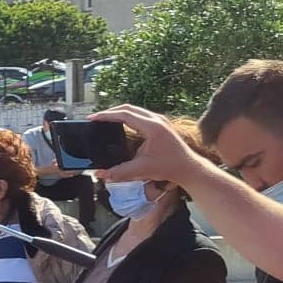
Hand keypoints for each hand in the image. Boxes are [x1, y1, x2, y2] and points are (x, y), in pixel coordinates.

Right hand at [90, 105, 213, 185]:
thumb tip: (100, 174)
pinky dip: (127, 117)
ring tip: (105, 119)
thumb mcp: (141, 170)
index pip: (124, 114)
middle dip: (110, 112)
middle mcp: (156, 120)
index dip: (106, 115)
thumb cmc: (170, 167)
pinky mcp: (160, 124)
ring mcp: (160, 121)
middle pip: (128, 108)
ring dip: (119, 113)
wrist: (189, 168)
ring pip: (134, 110)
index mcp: (152, 127)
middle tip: (96, 118)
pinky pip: (140, 115)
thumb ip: (119, 172)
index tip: (93, 118)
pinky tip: (120, 124)